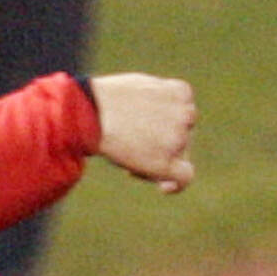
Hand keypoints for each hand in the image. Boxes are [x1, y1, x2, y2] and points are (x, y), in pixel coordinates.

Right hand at [89, 74, 196, 192]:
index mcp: (181, 93)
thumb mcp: (139, 88)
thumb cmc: (106, 99)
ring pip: (179, 156)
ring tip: (129, 155)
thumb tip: (160, 123)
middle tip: (132, 142)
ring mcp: (178, 140)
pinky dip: (176, 185)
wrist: (90, 113)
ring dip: (157, 159)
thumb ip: (158, 103)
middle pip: (182, 135)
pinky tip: (164, 188)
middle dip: (161, 141)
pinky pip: (184, 178)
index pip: (183, 112)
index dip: (166, 121)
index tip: (145, 125)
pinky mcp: (167, 163)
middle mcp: (185, 115)